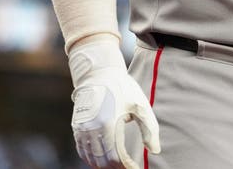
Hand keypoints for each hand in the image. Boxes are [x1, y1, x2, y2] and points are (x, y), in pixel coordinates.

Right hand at [68, 39, 160, 167]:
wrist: (98, 73)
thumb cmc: (123, 88)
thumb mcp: (140, 105)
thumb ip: (149, 129)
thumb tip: (155, 150)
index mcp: (108, 124)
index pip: (115, 157)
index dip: (126, 166)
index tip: (136, 168)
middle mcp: (91, 129)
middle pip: (101, 161)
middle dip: (115, 167)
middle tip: (128, 167)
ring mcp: (81, 129)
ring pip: (90, 158)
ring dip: (103, 165)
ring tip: (117, 165)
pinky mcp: (76, 127)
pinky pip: (81, 150)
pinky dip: (91, 158)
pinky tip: (101, 159)